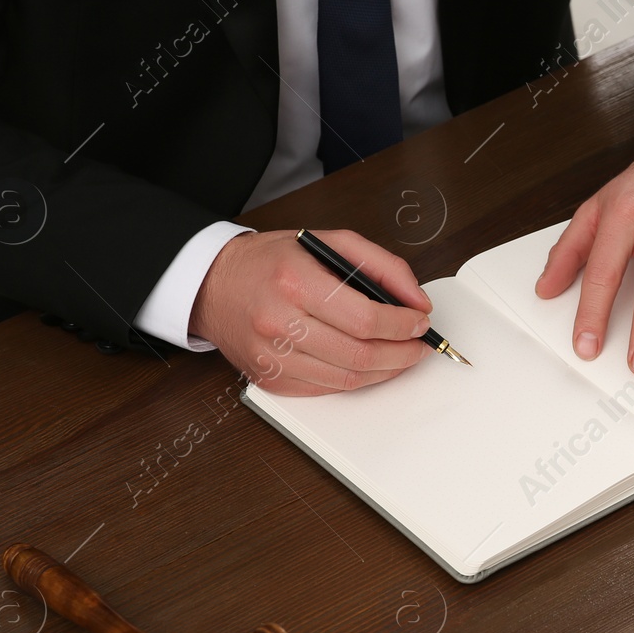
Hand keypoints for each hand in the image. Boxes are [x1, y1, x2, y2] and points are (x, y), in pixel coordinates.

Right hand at [189, 228, 433, 394]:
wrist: (213, 285)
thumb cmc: (272, 263)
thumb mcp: (329, 243)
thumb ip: (381, 266)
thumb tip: (417, 301)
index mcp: (295, 281)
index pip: (365, 317)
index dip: (402, 325)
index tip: (420, 323)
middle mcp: (279, 322)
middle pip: (360, 353)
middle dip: (402, 353)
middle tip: (418, 345)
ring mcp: (272, 357)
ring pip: (347, 378)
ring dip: (385, 371)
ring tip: (400, 355)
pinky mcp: (271, 380)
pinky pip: (328, 389)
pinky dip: (357, 379)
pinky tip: (368, 364)